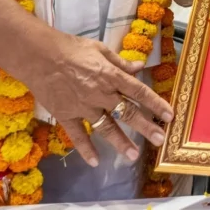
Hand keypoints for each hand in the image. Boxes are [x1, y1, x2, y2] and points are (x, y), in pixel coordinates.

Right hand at [17, 32, 173, 167]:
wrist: (39, 56)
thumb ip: (120, 62)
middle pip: (128, 112)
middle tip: (160, 140)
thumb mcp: (100, 49)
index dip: (156, 104)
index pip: (139, 92)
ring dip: (121, 142)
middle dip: (146, 127)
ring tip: (134, 155)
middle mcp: (101, 93)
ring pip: (106, 127)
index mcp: (111, 76)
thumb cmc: (71, 48)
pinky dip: (86, 149)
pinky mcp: (66, 115)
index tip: (169, 115)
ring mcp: (83, 106)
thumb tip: (139, 68)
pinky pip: (78, 136)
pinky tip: (95, 162)